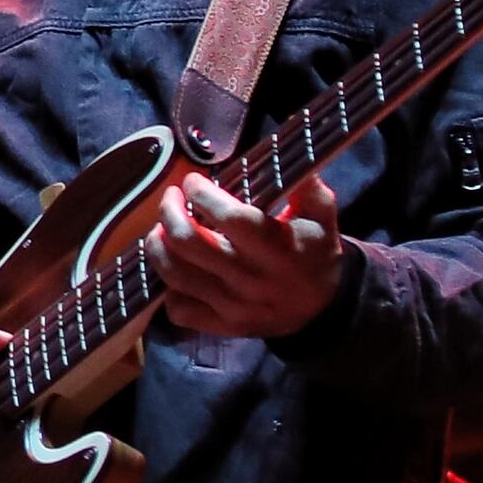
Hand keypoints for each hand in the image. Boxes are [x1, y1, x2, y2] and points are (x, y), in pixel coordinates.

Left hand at [153, 166, 347, 340]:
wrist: (323, 309)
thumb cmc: (314, 252)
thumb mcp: (322, 217)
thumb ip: (307, 188)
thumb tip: (288, 155)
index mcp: (278, 249)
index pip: (230, 218)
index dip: (202, 195)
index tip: (193, 182)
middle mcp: (252, 280)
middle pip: (188, 243)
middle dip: (168, 213)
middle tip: (170, 198)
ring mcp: (235, 307)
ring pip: (175, 275)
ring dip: (158, 246)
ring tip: (162, 228)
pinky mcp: (223, 326)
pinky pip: (179, 311)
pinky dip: (168, 288)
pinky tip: (177, 268)